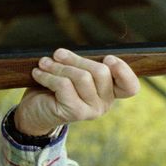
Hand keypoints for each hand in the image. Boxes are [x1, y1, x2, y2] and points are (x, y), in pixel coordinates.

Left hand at [14, 48, 139, 135]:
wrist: (35, 113)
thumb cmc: (55, 90)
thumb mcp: (72, 75)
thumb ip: (82, 65)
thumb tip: (72, 52)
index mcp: (110, 92)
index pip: (130, 86)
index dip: (123, 70)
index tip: (108, 58)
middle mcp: (105, 104)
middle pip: (101, 72)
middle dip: (76, 59)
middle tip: (57, 54)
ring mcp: (92, 110)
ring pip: (82, 77)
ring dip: (59, 66)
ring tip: (44, 63)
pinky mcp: (76, 113)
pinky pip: (65, 85)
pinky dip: (48, 76)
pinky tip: (38, 73)